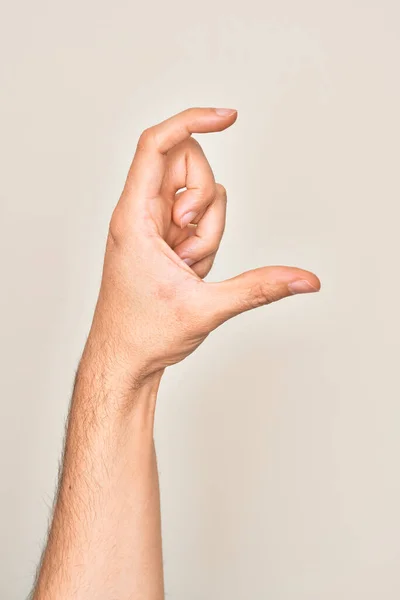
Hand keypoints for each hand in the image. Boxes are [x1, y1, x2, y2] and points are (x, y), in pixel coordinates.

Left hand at [87, 107, 319, 387]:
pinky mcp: (165, 237)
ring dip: (207, 230)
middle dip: (206, 202)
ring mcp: (154, 225)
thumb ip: (261, 288)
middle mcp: (140, 213)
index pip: (158, 145)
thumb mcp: (206, 308)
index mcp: (134, 217)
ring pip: (199, 195)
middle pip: (188, 166)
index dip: (193, 122)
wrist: (125, 359)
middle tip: (188, 248)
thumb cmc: (143, 333)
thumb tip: (304, 280)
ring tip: (186, 269)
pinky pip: (198, 220)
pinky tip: (188, 272)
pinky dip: (204, 242)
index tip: (228, 118)